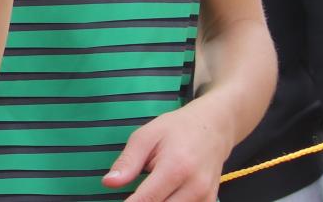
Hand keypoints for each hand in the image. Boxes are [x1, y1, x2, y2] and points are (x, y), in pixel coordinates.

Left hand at [103, 98, 233, 200]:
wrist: (214, 127)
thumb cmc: (178, 128)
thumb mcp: (146, 136)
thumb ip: (128, 162)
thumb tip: (109, 182)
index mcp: (176, 167)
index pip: (147, 200)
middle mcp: (195, 187)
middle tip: (134, 193)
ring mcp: (205, 197)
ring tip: (150, 189)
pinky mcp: (210, 201)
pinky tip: (164, 194)